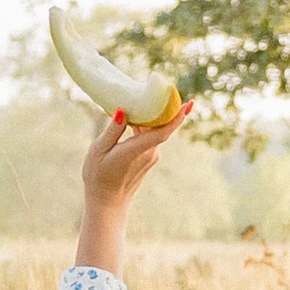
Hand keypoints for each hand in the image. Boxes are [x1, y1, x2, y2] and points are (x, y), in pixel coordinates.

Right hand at [76, 103, 186, 272]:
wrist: (107, 204)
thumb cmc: (98, 177)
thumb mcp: (98, 151)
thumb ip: (112, 130)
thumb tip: (122, 110)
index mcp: (138, 150)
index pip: (163, 132)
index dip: (177, 117)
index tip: (190, 104)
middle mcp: (150, 153)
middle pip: (162, 125)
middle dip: (163, 106)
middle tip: (160, 86)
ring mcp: (152, 156)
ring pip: (156, 130)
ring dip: (152, 114)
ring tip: (142, 96)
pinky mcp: (149, 158)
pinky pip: (151, 136)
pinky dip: (146, 124)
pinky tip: (135, 115)